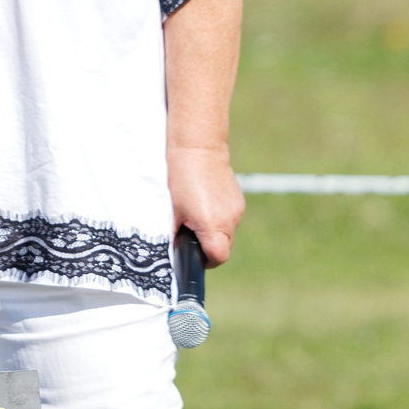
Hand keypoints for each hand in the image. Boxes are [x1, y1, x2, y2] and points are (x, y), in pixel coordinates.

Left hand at [168, 143, 243, 265]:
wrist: (198, 147)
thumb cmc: (180, 178)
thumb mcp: (170, 211)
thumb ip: (173, 235)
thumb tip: (171, 251)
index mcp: (214, 225)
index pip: (217, 258)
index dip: (204, 261)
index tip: (192, 255)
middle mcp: (230, 220)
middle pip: (223, 247)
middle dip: (206, 246)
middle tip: (188, 235)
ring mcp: (237, 210)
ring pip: (226, 233)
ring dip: (212, 231)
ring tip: (194, 215)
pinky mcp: (238, 200)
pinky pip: (228, 219)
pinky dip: (217, 218)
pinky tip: (203, 204)